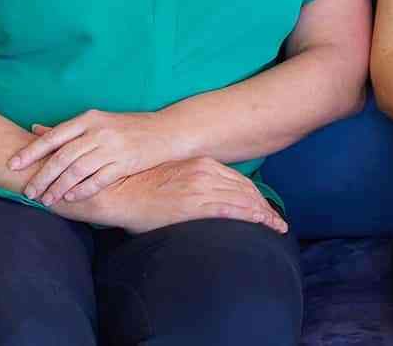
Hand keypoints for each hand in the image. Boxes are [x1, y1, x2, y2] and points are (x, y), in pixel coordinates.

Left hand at [9, 111, 179, 205]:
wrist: (165, 131)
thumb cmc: (126, 126)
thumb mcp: (96, 121)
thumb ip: (67, 129)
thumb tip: (35, 130)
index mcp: (89, 118)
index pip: (54, 136)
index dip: (32, 151)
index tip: (14, 165)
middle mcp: (98, 132)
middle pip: (63, 157)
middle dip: (42, 176)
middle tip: (27, 191)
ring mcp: (112, 148)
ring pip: (77, 170)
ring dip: (58, 187)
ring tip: (46, 200)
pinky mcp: (124, 164)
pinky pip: (98, 180)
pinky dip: (82, 190)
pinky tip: (70, 198)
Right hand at [46, 158, 288, 234]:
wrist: (116, 190)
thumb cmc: (137, 187)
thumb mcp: (169, 178)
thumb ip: (187, 184)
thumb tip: (197, 198)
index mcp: (198, 164)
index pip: (236, 180)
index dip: (254, 195)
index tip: (263, 207)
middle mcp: (204, 172)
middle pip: (245, 189)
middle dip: (264, 206)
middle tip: (276, 222)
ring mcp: (200, 188)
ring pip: (244, 199)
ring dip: (264, 214)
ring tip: (275, 228)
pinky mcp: (194, 205)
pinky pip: (232, 210)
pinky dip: (253, 217)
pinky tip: (263, 226)